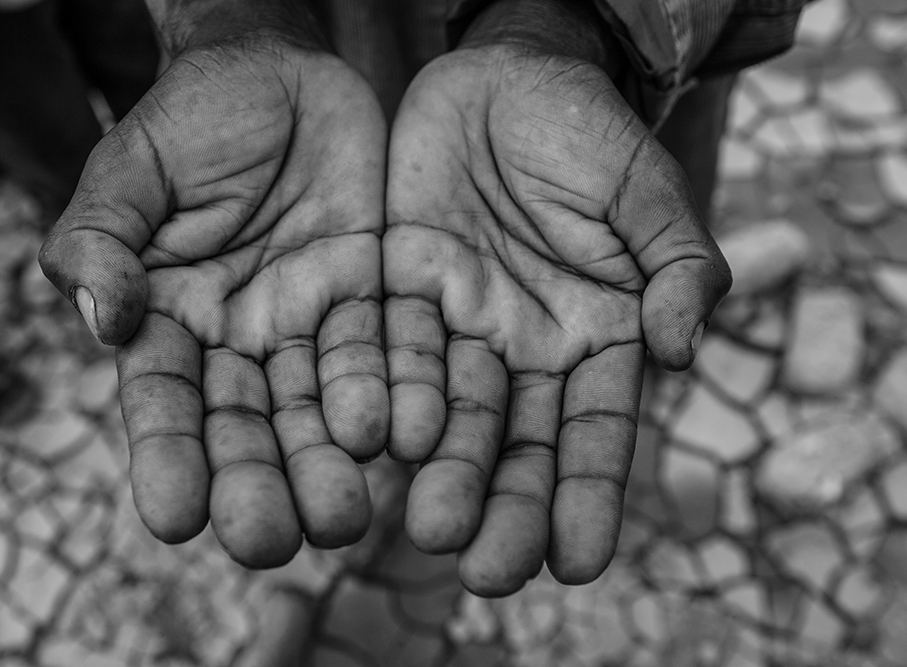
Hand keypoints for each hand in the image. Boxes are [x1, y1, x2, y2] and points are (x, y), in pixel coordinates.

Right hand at [39, 38, 388, 566]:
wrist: (276, 72)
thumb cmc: (189, 119)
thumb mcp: (130, 169)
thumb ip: (100, 238)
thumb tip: (104, 322)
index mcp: (167, 318)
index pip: (163, 401)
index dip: (168, 457)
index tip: (176, 519)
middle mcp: (239, 338)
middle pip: (246, 425)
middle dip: (257, 484)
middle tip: (273, 544)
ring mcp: (306, 321)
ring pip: (318, 406)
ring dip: (330, 462)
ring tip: (345, 516)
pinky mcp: (369, 295)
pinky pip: (383, 353)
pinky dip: (393, 395)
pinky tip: (406, 438)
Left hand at [384, 40, 729, 592]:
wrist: (504, 74)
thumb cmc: (587, 133)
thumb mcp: (646, 192)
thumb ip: (679, 267)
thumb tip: (684, 353)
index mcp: (596, 335)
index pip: (596, 431)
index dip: (591, 495)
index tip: (580, 565)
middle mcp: (525, 348)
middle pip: (516, 442)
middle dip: (505, 506)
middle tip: (487, 573)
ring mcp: (459, 325)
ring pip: (448, 413)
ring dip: (441, 472)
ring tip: (429, 528)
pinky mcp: (396, 291)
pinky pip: (388, 352)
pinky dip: (383, 398)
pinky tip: (376, 447)